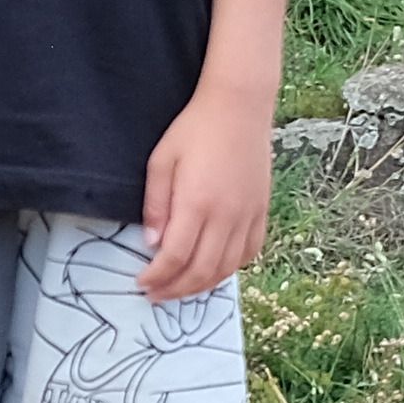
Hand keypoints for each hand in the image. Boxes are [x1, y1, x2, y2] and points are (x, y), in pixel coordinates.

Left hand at [136, 80, 274, 303]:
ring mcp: (248, 215)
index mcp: (197, 204)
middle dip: (176, 289)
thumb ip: (156, 205)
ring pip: (227, 268)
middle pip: (201, 270)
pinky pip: (250, 252)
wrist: (239, 107)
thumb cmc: (194, 129)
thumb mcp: (161, 160)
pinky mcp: (261, 211)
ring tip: (182, 289)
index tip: (142, 283)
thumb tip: (152, 243)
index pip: (174, 257)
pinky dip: (231, 269)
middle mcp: (226, 216)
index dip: (156, 277)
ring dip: (202, 285)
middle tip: (157, 295)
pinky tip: (215, 270)